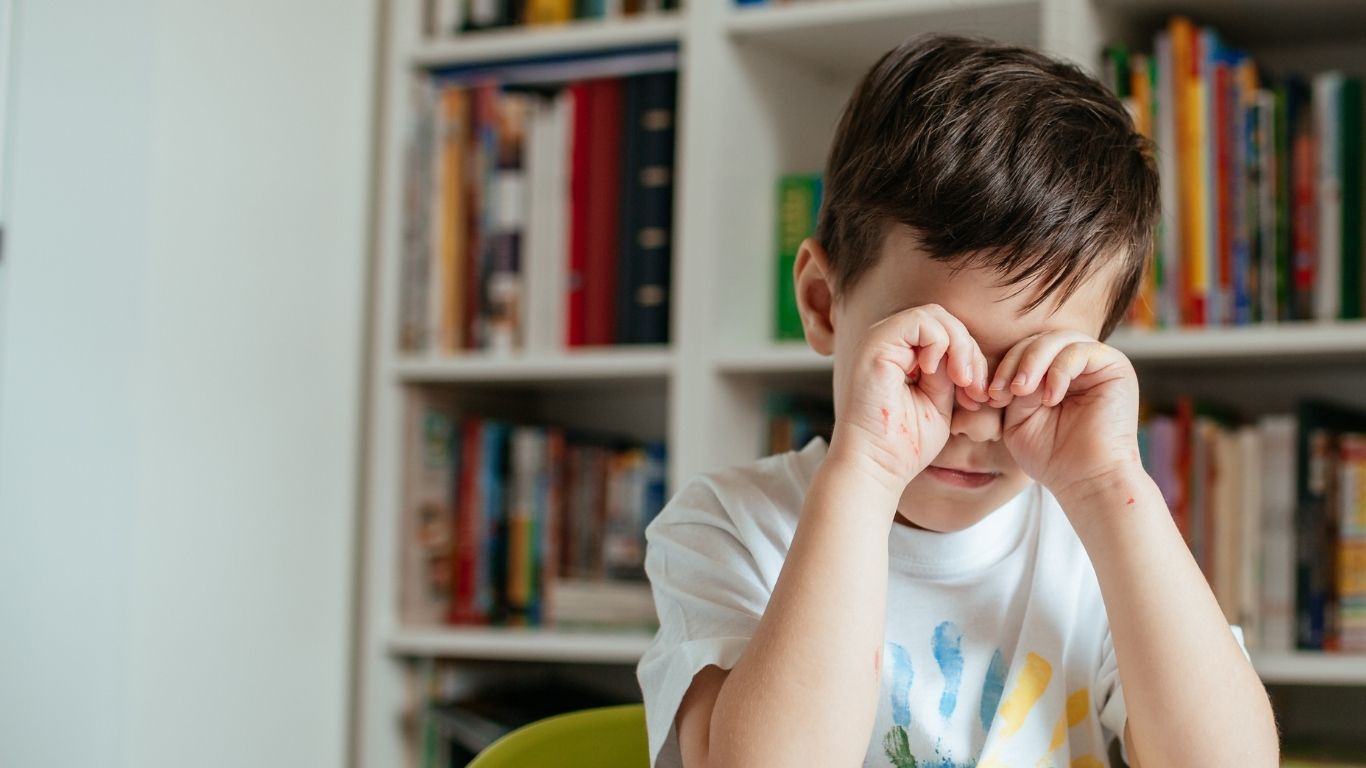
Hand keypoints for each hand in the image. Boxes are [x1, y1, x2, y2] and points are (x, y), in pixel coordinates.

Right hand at [826, 304, 990, 499]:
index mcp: (903, 355)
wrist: (877, 464)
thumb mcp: (940, 401)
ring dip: (960, 347)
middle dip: (970, 352)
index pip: (947, 333)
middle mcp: (890, 343)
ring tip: (962, 382)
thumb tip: (965, 352)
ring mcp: (881, 340)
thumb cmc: (905, 443)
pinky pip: (920, 321)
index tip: (978, 396)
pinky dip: (939, 344)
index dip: (970, 358)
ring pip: (935, 316)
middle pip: (944, 320)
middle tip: (975, 390)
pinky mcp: (876, 344)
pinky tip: (935, 375)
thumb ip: (950, 372)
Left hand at [985, 331, 1141, 500]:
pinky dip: (1058, 371)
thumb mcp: (1018, 417)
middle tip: (1002, 392)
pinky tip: (1049, 398)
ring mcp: (1098, 364)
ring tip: (1021, 391)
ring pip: (1058, 340)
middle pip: (1039, 341)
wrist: (1085, 481)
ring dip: (1032, 363)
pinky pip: (1080, 351)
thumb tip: (1011, 364)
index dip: (1004, 368)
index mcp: (1055, 375)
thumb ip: (1014, 388)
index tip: (989, 396)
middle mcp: (1078, 365)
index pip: (1025, 352)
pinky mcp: (1115, 367)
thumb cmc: (1051, 457)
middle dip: (1014, 363)